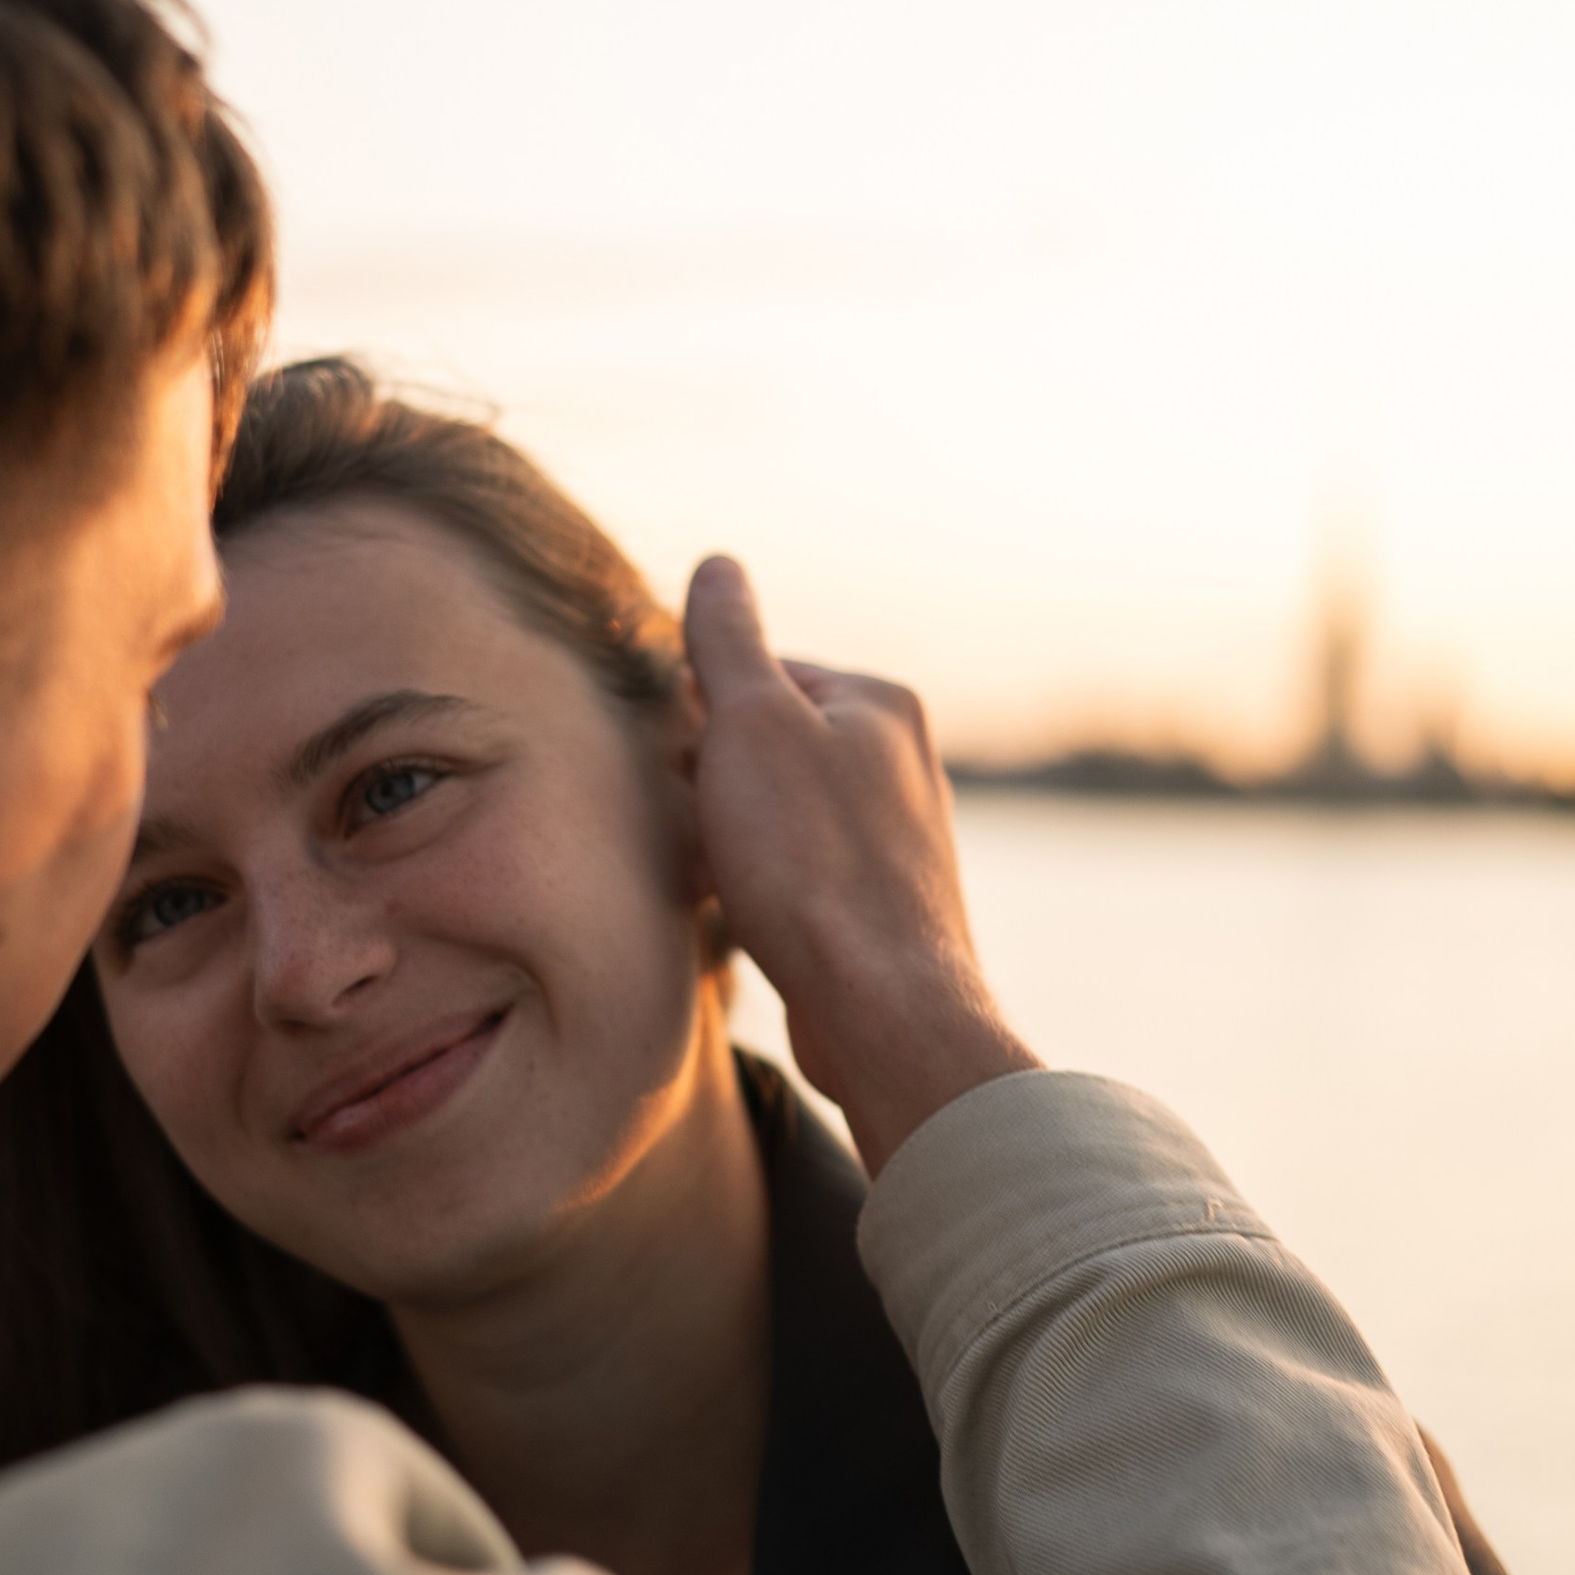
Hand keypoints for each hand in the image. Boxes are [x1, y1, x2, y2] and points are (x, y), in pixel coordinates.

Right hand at [684, 556, 1038, 1174]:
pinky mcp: (880, 908)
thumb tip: (718, 565)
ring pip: (779, 814)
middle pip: (769, 745)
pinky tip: (738, 918)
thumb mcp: (750, 724)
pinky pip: (798, 875)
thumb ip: (728, 642)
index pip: (762, 672)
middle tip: (684, 818)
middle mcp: (902, 764)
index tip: (673, 756)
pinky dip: (759, 887)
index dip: (699, 710)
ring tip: (708, 872)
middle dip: (712, 778)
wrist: (881, 1009)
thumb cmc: (814, 863)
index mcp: (879, 705)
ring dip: (730, 837)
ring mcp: (896, 840)